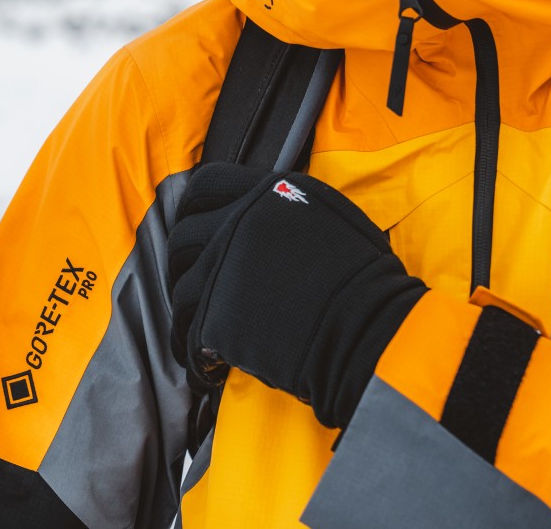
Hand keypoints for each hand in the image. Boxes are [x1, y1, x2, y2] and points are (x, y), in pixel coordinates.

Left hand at [167, 163, 425, 428]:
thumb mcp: (333, 217)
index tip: (195, 227)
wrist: (370, 327)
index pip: (205, 185)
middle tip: (196, 288)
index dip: (192, 209)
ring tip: (200, 334)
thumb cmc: (368, 278)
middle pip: (182, 237)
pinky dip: (193, 352)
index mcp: (268, 192)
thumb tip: (266, 214)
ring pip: (181, 289)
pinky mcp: (215, 315)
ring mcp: (223, 267)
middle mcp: (238, 221)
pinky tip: (209, 365)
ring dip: (186, 313)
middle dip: (183, 265)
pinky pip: (188, 333)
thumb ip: (289, 207)